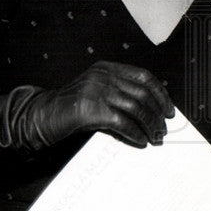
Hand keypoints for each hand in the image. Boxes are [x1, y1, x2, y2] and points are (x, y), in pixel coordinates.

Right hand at [0, 61, 174, 154]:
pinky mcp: (90, 109)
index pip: (144, 76)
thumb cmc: (71, 109)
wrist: (41, 116)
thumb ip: (119, 95)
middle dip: (156, 113)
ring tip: (155, 137)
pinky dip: (134, 133)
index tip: (169, 110)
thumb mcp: (97, 94)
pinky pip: (122, 122)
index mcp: (107, 68)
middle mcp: (103, 76)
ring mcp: (96, 90)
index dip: (160, 94)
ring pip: (135, 107)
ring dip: (149, 125)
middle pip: (142, 93)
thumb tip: (151, 112)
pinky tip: (139, 141)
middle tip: (163, 129)